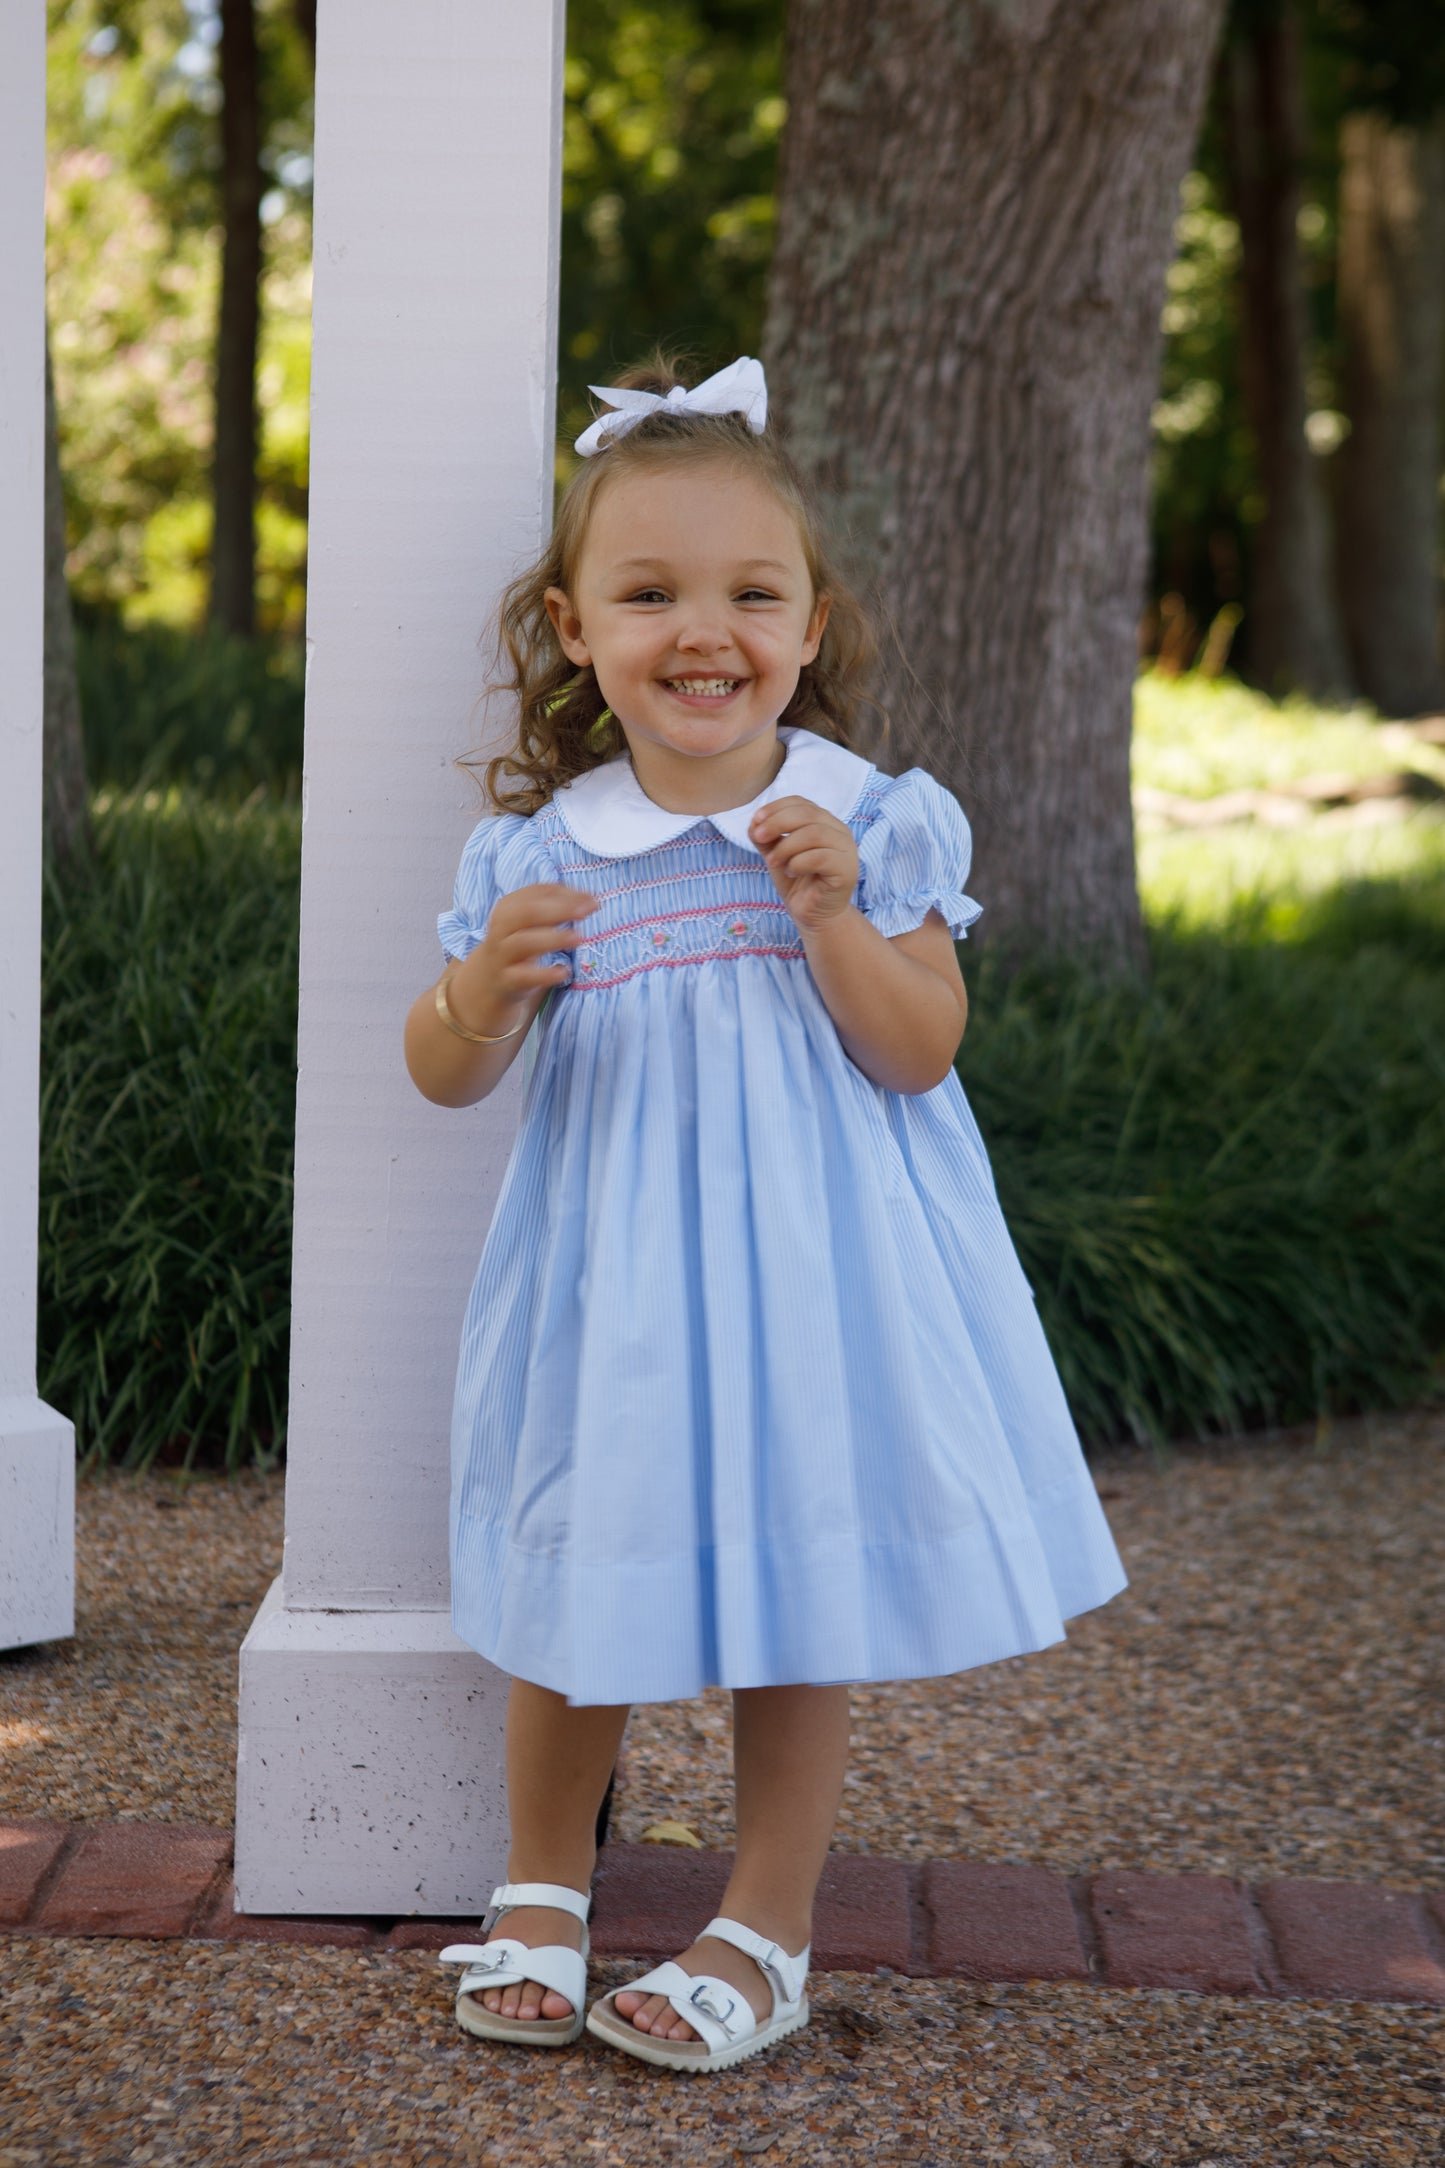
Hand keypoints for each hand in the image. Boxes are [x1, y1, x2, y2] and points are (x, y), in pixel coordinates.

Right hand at [450, 882, 596, 1033]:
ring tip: (579, 938)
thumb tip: (589, 899)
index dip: (565, 893)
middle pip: (527, 913)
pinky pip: (523, 976)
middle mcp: (501, 928)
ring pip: (523, 942)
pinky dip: (544, 974)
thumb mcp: (528, 923)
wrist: (488, 981)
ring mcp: (502, 955)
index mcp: (508, 908)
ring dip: (552, 938)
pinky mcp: (506, 981)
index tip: (591, 899)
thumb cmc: (518, 945)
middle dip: (559, 909)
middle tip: (588, 911)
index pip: (536, 893)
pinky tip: (564, 971)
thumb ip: (555, 908)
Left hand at [748, 795, 859, 933]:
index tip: (756, 821)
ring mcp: (846, 850)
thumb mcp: (777, 854)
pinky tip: (790, 871)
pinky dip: (798, 862)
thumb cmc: (798, 882)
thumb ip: (767, 837)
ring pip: (814, 834)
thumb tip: (754, 822)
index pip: (801, 803)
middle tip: (758, 837)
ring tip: (774, 863)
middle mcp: (839, 831)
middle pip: (807, 814)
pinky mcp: (847, 870)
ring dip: (786, 846)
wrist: (814, 915)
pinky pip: (820, 857)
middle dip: (777, 823)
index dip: (776, 808)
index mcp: (824, 822)